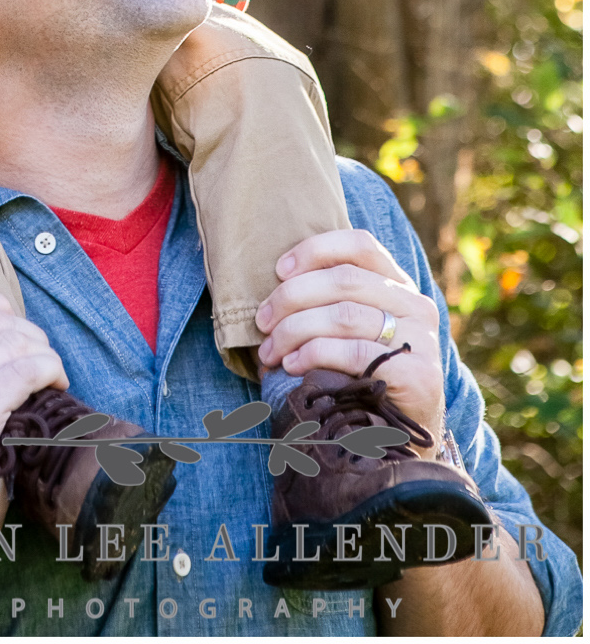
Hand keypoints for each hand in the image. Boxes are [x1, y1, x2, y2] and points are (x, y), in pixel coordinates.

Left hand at [256, 230, 446, 436]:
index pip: (360, 245)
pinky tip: (292, 365)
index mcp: (399, 286)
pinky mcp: (419, 374)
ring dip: (294, 331)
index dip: (315, 250)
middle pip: (343, 280)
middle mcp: (417, 306)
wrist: (402, 439)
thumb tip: (274, 281)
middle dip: (290, 298)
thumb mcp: (348, 329)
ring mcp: (422, 340)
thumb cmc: (360, 375)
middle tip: (262, 322)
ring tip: (271, 351)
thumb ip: (328, 300)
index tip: (278, 270)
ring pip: (344, 315)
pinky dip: (313, 354)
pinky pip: (355, 351)